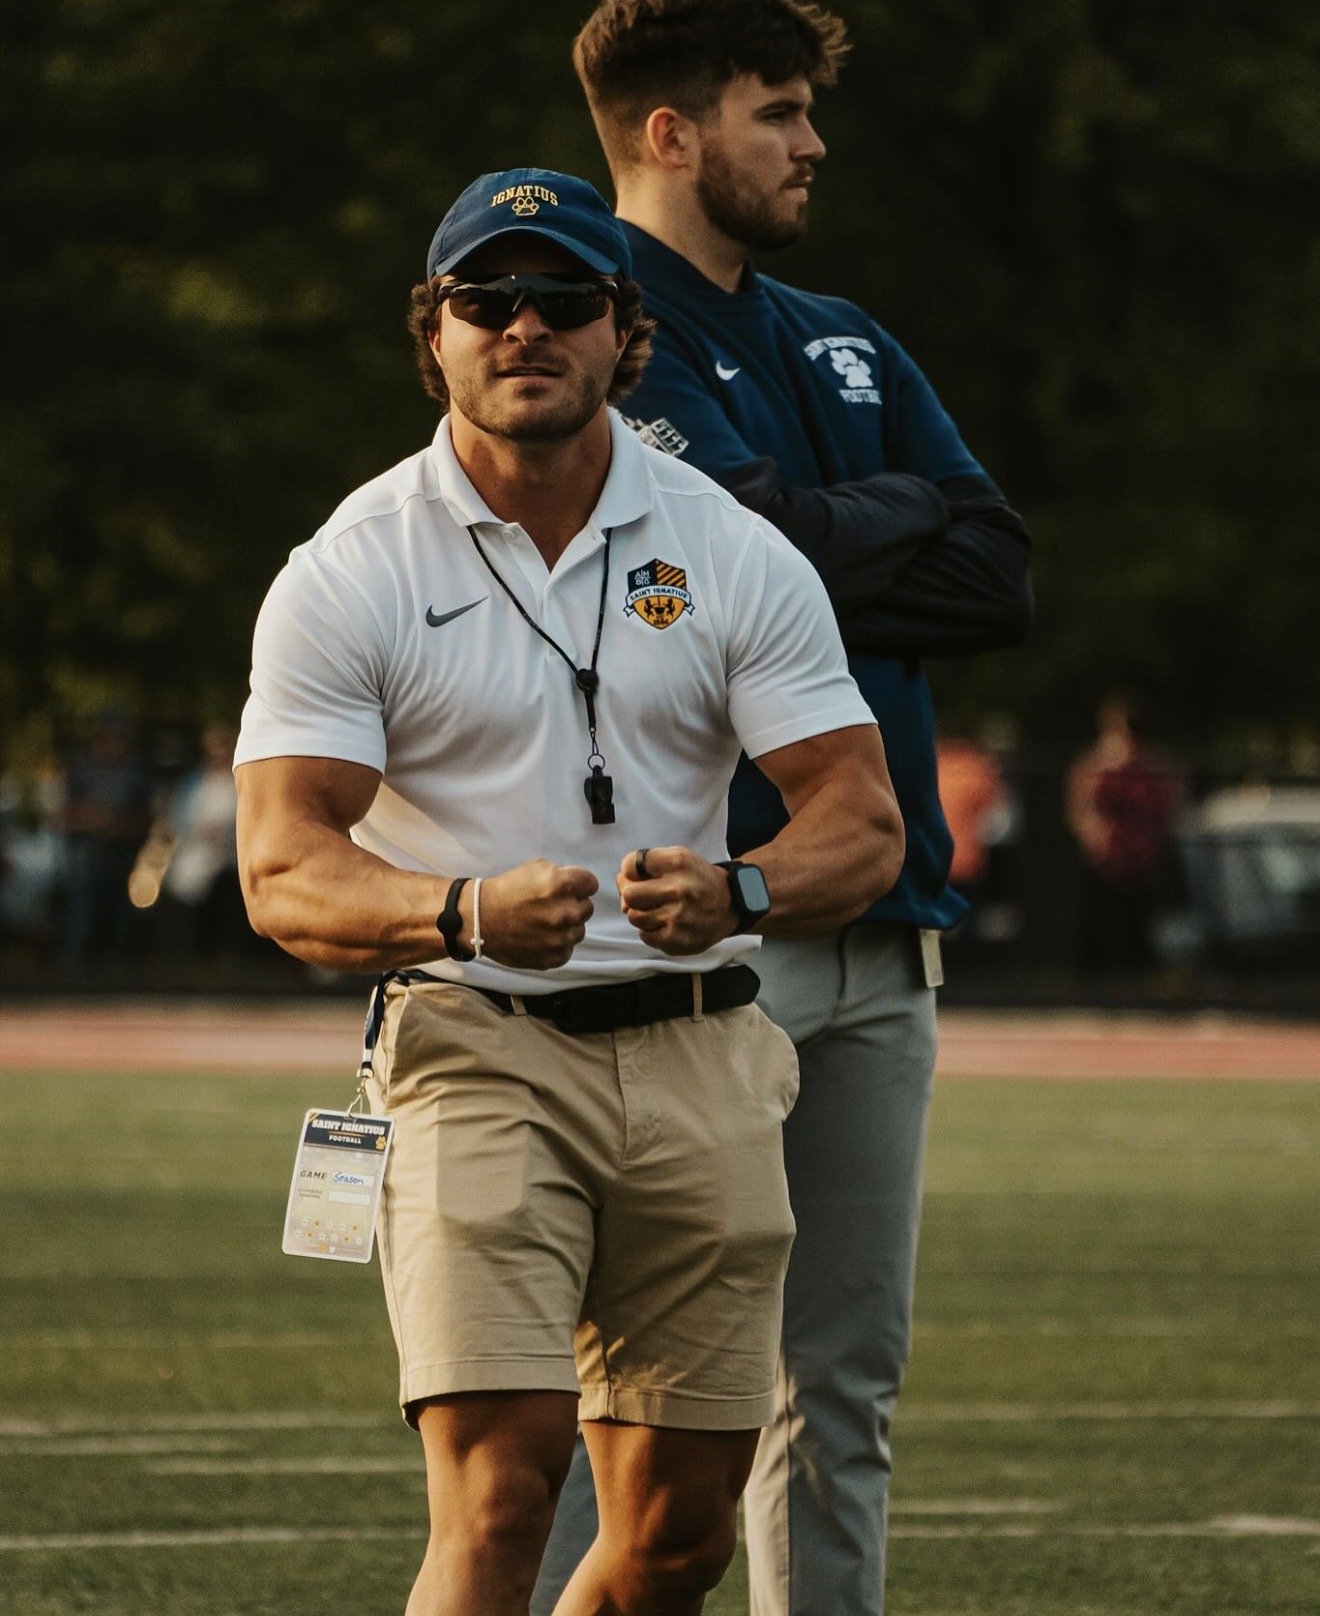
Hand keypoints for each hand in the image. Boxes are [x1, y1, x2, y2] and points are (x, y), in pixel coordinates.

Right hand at [471, 859, 597, 969]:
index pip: (591, 884)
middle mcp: (565, 912)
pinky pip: (567, 949)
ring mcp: (560, 938)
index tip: (567, 889)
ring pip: (579, 930)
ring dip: (566, 926)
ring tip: (543, 922)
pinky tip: (540, 937)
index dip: (579, 885)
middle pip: (587, 908)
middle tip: (551, 906)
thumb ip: (563, 875)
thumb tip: (579, 886)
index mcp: (562, 885)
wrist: (481, 919)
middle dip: (573, 905)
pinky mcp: (554, 958)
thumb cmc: (507, 890)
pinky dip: (557, 944)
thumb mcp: (536, 868)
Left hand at [616, 846, 733, 955]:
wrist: (730, 905)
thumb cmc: (698, 880)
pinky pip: (645, 936)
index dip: (630, 871)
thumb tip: (622, 885)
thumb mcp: (678, 857)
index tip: (639, 875)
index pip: (631, 865)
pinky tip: (665, 922)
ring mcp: (678, 919)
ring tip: (657, 908)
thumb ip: (647, 864)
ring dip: (641, 913)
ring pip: (634, 918)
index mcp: (677, 863)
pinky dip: (650, 930)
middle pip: (629, 895)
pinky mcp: (678, 941)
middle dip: (630, 895)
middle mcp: (678, 890)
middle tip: (642, 895)